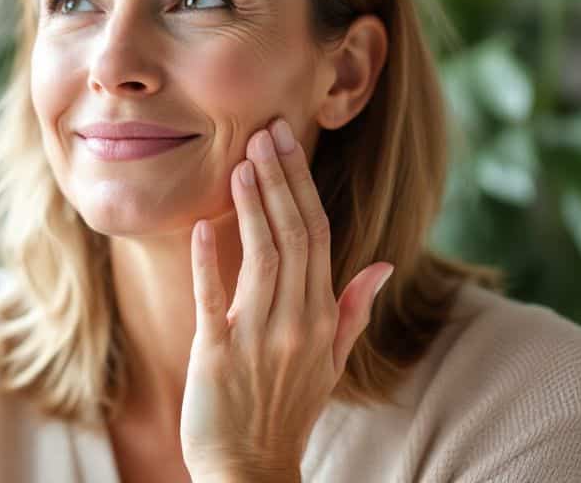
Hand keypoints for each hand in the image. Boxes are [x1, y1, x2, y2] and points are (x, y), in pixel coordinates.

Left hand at [179, 118, 393, 479]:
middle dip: (279, 180)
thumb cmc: (287, 411)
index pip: (317, 236)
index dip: (301, 186)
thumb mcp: (330, 362)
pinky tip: (201, 227)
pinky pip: (213, 300)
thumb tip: (379, 265)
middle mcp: (295, 323)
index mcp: (320, 319)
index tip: (287, 143)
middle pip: (293, 236)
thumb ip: (351, 310)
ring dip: (252, 207)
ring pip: (262, 258)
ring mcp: (257, 338)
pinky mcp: (215, 355)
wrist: (250, 469)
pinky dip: (209, 262)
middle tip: (264, 132)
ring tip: (241, 163)